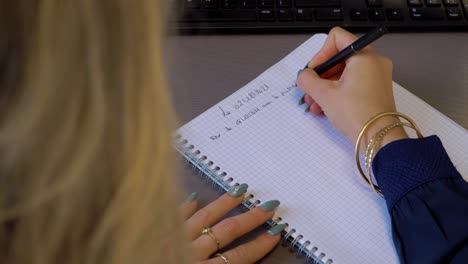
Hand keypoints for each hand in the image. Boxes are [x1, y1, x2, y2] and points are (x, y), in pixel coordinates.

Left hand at [180, 186, 283, 263]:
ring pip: (204, 218)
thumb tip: (240, 259)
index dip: (259, 245)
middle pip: (227, 231)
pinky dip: (186, 208)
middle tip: (268, 206)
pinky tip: (194, 198)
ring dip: (223, 204)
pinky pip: (175, 217)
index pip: (240, 256)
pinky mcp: (157, 234)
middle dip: (250, 219)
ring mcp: (173, 240)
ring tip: (239, 191)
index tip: (276, 232)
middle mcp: (193, 251)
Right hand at [297, 27, 406, 146]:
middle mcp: (373, 62)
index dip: (321, 54)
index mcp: (364, 56)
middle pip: (339, 58)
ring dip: (325, 87)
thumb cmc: (357, 113)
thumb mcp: (324, 94)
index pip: (337, 38)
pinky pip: (352, 84)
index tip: (314, 72)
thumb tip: (303, 75)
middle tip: (309, 90)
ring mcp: (376, 77)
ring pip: (343, 73)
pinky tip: (323, 109)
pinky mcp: (375, 90)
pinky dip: (337, 92)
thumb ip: (308, 80)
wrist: (379, 138)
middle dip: (320, 75)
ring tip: (313, 104)